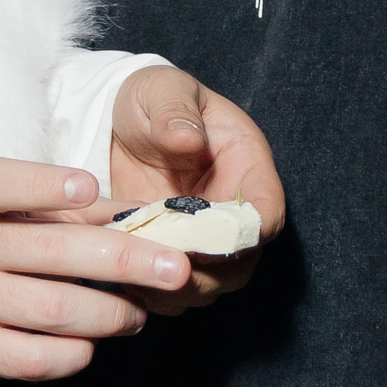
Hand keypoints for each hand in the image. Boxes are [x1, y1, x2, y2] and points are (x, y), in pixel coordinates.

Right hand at [0, 158, 199, 382]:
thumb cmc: (18, 246)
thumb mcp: (43, 217)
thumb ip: (94, 214)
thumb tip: (161, 220)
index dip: (42, 185)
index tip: (90, 187)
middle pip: (48, 249)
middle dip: (124, 260)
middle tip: (175, 270)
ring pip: (52, 309)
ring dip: (110, 313)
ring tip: (136, 314)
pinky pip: (37, 357)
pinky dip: (78, 352)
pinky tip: (92, 343)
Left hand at [107, 66, 285, 315]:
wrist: (123, 122)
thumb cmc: (153, 99)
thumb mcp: (162, 90)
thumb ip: (175, 111)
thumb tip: (187, 140)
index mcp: (247, 168)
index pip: (264, 216)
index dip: (241, 239)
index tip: (200, 245)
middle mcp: (233, 211)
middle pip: (240, 264)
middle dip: (204, 276)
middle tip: (158, 271)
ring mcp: (205, 240)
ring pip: (210, 286)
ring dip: (176, 292)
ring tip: (135, 281)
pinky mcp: (175, 254)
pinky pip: (175, 291)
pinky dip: (153, 295)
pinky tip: (121, 282)